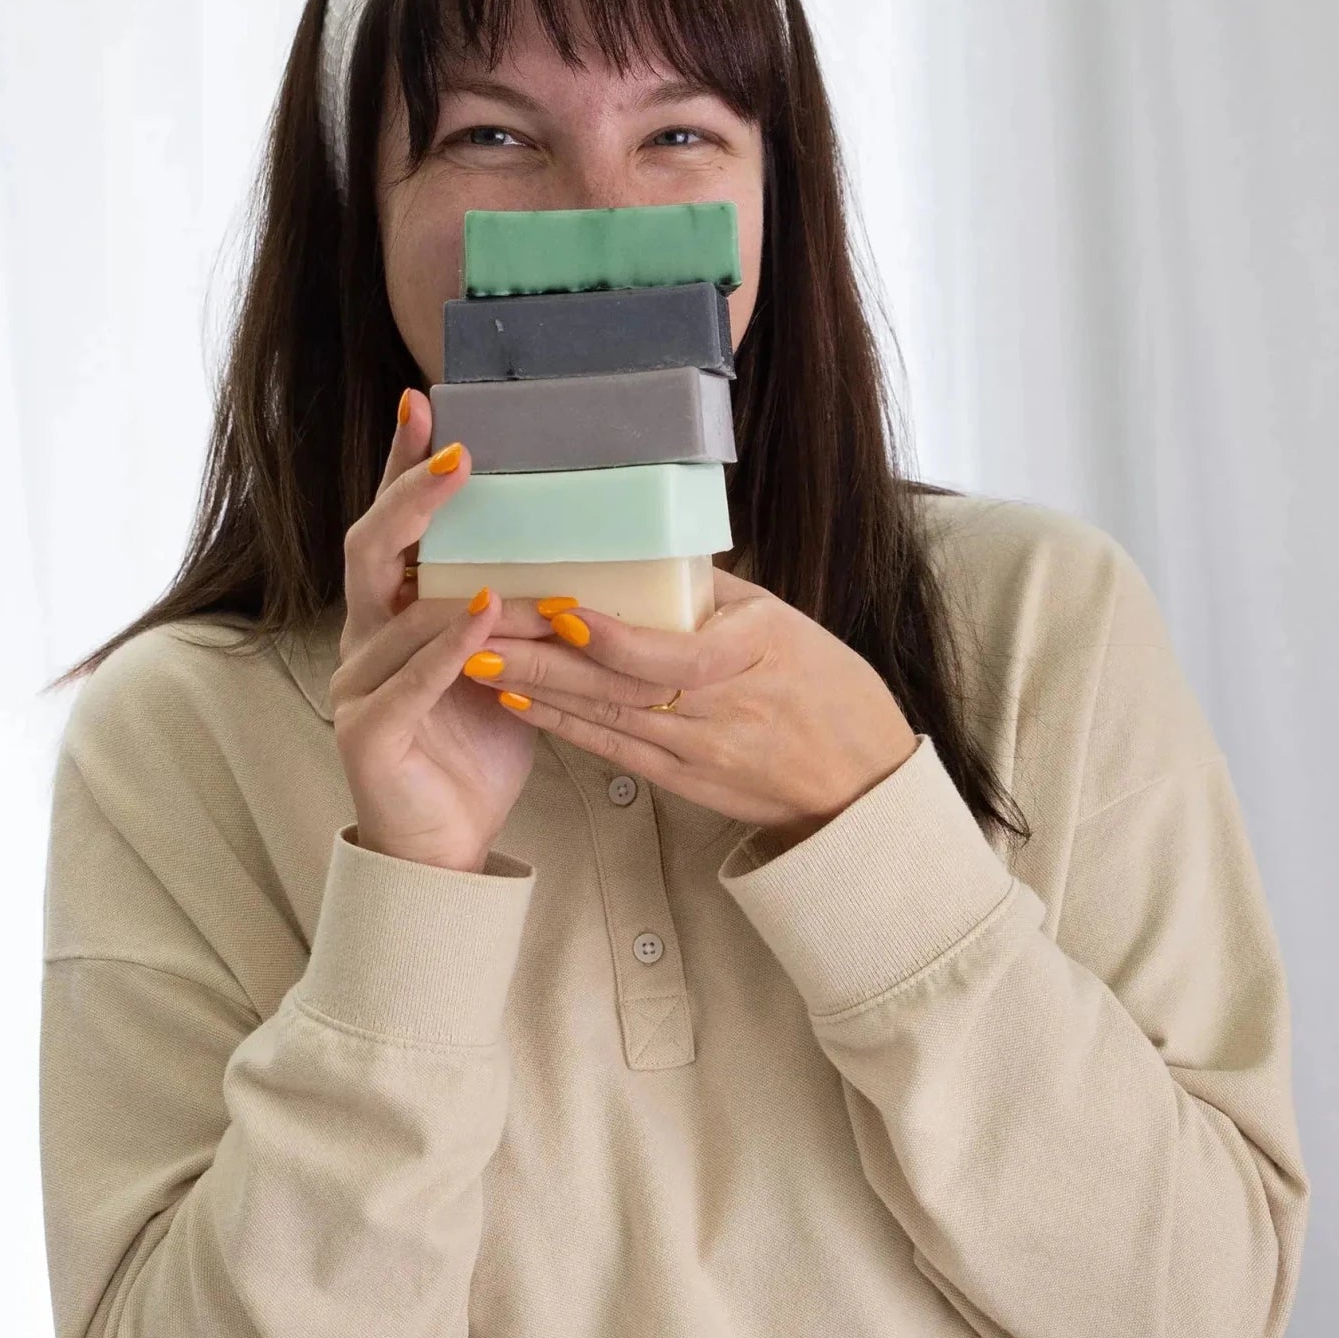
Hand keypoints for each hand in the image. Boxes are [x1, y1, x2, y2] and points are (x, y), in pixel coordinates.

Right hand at [330, 390, 553, 872]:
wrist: (447, 845)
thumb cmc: (477, 748)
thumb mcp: (509, 664)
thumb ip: (521, 610)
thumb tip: (586, 551)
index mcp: (392, 612)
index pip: (393, 525)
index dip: (402, 464)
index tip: (424, 402)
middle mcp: (362, 636)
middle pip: (370, 547)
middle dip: (413, 496)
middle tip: (460, 456)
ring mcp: (356, 683)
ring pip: (397, 615)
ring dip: (460, 587)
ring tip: (508, 562)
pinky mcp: (368, 733)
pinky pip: (405, 680)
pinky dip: (445, 647)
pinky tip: (481, 615)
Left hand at [458, 566, 920, 852]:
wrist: (860, 780)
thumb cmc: (826, 687)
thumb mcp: (780, 623)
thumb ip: (710, 595)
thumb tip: (644, 556)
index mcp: (750, 657)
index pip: (668, 654)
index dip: (608, 637)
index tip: (557, 611)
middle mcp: (718, 710)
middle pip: (617, 687)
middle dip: (543, 663)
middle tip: (479, 636)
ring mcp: (697, 752)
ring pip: (604, 720)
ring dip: (538, 693)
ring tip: (477, 664)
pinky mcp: (682, 781)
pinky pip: (612, 750)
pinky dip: (563, 727)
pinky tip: (518, 704)